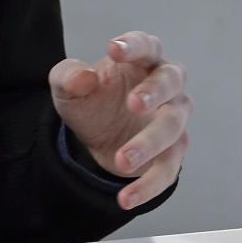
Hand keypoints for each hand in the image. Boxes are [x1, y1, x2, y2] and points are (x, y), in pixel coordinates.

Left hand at [49, 31, 190, 209]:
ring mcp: (174, 118)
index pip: (146, 45)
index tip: (113, 50)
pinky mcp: (173, 151)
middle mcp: (167, 85)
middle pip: (170, 82)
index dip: (133, 46)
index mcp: (142, 60)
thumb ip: (69, 77)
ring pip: (173, 128)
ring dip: (149, 144)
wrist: (94, 133)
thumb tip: (83, 78)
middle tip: (133, 105)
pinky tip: (127, 198)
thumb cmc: (89, 97)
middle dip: (154, 93)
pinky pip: (168, 168)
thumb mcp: (67, 87)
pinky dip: (149, 185)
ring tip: (121, 160)